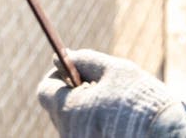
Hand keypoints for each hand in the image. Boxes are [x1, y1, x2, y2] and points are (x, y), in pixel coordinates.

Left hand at [38, 49, 180, 137]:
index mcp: (68, 111)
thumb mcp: (113, 70)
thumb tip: (64, 56)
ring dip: (87, 110)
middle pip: (60, 109)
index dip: (56, 75)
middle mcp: (70, 135)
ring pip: (75, 124)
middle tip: (100, 83)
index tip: (73, 67)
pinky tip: (121, 120)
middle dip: (74, 92)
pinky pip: (88, 134)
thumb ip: (84, 61)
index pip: (45, 90)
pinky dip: (98, 125)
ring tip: (116, 103)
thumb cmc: (141, 101)